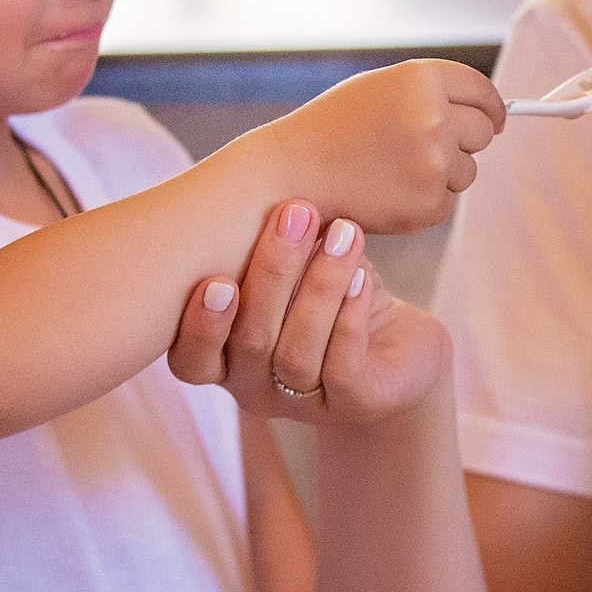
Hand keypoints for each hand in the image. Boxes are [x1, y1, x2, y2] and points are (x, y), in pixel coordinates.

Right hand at [179, 201, 450, 423]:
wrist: (401, 346)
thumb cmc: (331, 299)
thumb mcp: (293, 270)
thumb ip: (261, 246)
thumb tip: (257, 186)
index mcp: (224, 360)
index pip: (190, 359)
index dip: (199, 325)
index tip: (214, 278)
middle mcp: (254, 389)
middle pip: (250, 342)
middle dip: (272, 273)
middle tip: (295, 213)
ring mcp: (304, 405)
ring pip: (297, 354)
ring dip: (320, 286)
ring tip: (343, 233)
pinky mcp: (357, 405)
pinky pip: (343, 368)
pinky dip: (349, 317)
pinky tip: (361, 275)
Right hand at [256, 60, 504, 235]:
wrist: (293, 174)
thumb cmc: (333, 128)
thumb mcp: (380, 88)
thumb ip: (432, 93)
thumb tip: (490, 115)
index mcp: (421, 79)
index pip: (482, 91)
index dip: (493, 108)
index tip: (496, 120)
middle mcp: (434, 117)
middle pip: (482, 132)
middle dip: (462, 141)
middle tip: (421, 148)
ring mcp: (434, 163)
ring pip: (467, 171)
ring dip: (442, 173)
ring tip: (392, 169)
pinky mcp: (427, 203)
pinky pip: (447, 202)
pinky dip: (425, 201)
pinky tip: (387, 191)